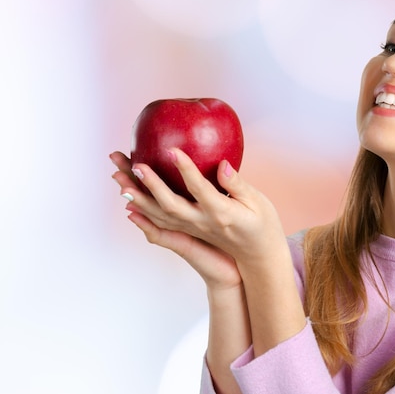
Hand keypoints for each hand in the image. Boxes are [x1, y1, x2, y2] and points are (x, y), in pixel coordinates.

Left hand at [111, 148, 289, 270]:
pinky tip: (128, 203)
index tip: (173, 150)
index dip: (185, 170)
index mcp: (221, 214)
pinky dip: (142, 215)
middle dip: (148, 184)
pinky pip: (160, 224)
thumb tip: (222, 165)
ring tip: (119, 176)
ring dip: (137, 197)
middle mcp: (202, 224)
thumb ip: (237, 185)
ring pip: (159, 215)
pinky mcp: (188, 233)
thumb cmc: (262, 227)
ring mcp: (193, 230)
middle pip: (169, 204)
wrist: (257, 258)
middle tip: (133, 163)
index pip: (200, 189)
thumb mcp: (258, 204)